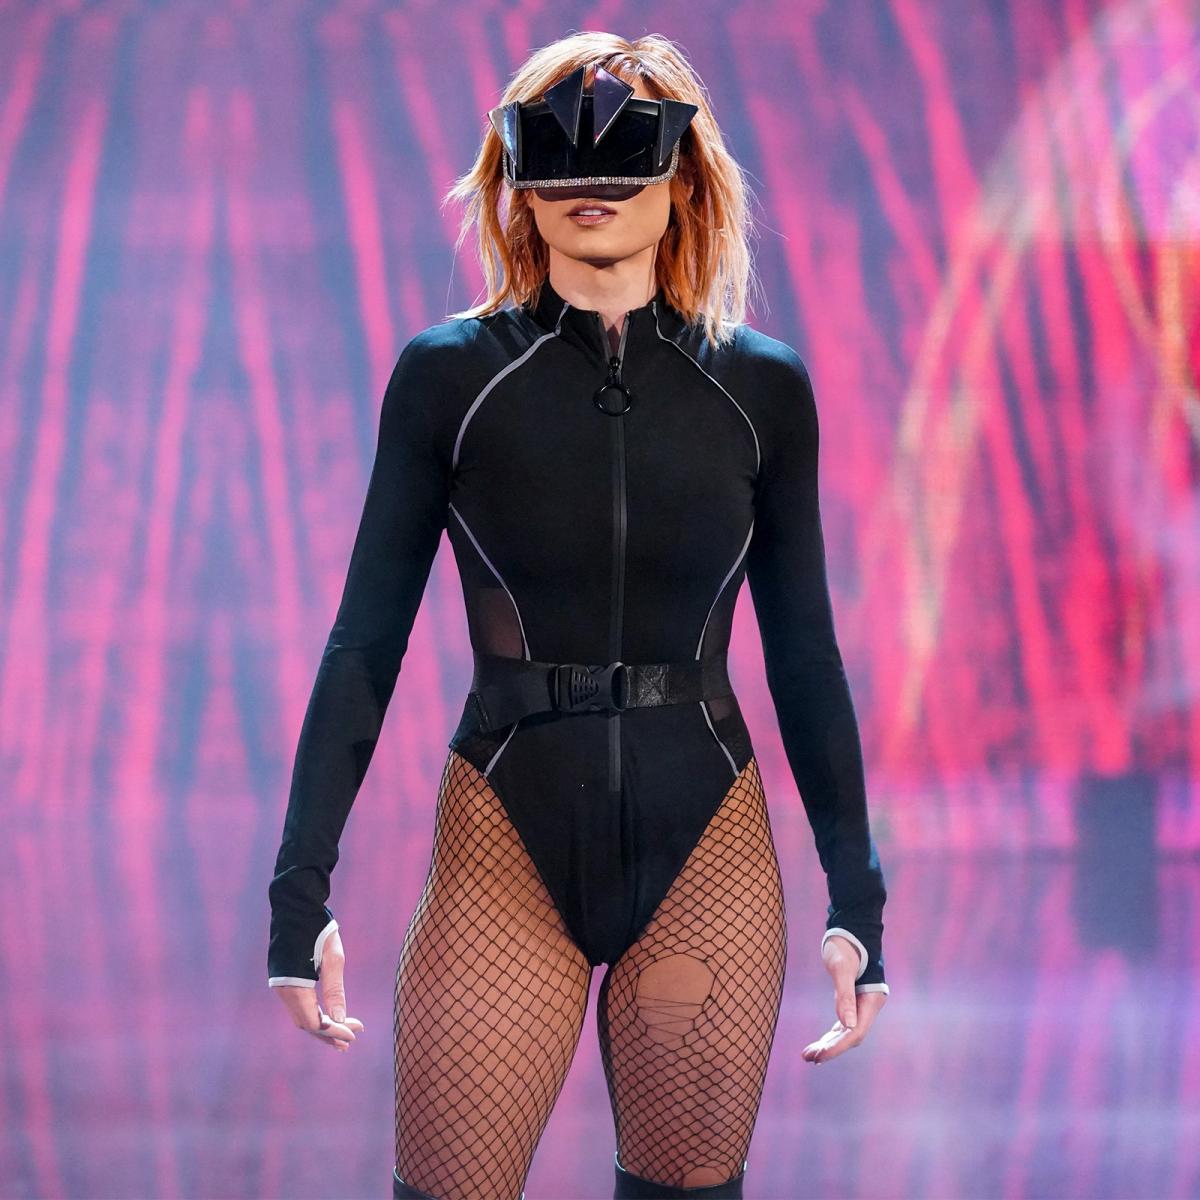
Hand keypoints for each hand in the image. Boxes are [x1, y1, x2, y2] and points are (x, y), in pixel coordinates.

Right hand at [272, 927, 365, 1051]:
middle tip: (350, 1042)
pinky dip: (313, 1013)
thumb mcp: (333, 959)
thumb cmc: (318, 929)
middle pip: (305, 1024)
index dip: (333, 1032)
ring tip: (342, 1036)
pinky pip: (298, 1005)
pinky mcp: (283, 979)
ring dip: (321, 1026)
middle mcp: (282, 989)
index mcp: (293, 986)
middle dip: (328, 1034)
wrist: (296, 905)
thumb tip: (340, 1019)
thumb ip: (335, 990)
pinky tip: (328, 1016)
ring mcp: (280, 985)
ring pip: (301, 1016)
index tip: (354, 1035)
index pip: (313, 1022)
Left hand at [802, 933, 886, 1064]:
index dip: (838, 1046)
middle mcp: (869, 1006)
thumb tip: (847, 1025)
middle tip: (808, 1057)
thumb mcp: (841, 968)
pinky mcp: (852, 1002)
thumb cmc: (845, 945)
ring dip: (829, 1044)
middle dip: (830, 1048)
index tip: (820, 1055)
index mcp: (871, 1000)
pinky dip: (831, 1035)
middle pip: (850, 1036)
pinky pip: (843, 1025)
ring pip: (846, 1033)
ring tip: (808, 1055)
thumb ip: (844, 995)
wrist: (849, 929)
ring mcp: (862, 1005)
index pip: (855, 1032)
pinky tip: (819, 1043)